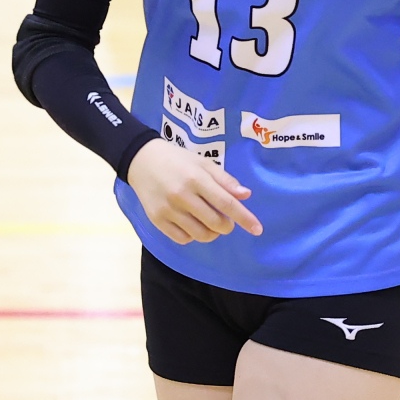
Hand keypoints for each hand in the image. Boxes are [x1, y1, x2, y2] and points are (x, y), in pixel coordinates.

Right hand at [125, 139, 261, 244]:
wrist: (141, 160)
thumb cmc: (177, 160)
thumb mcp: (202, 162)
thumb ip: (224, 180)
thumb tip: (246, 196)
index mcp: (196, 178)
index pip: (227, 203)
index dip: (244, 218)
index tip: (257, 229)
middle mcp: (182, 195)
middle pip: (216, 223)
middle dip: (227, 225)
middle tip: (225, 218)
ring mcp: (168, 209)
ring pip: (200, 235)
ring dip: (211, 232)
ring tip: (208, 221)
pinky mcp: (157, 220)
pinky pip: (183, 239)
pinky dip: (192, 236)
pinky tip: (191, 224)